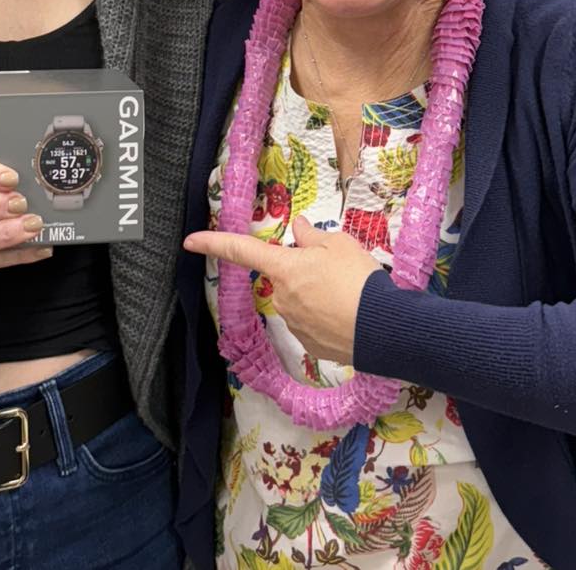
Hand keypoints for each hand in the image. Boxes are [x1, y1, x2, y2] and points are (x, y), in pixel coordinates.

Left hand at [184, 215, 384, 364]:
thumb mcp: (340, 244)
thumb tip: (298, 229)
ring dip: (317, 294)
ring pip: (299, 300)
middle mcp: (281, 297)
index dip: (213, 243)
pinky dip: (326, 317)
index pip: (241, 251)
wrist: (385, 329)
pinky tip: (348, 314)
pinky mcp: (310, 345)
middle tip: (337, 269)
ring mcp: (294, 324)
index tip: (190, 242)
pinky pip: (312, 322)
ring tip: (349, 293)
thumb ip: (312, 236)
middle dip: (303, 271)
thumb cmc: (360, 280)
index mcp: (284, 268)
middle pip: (285, 276)